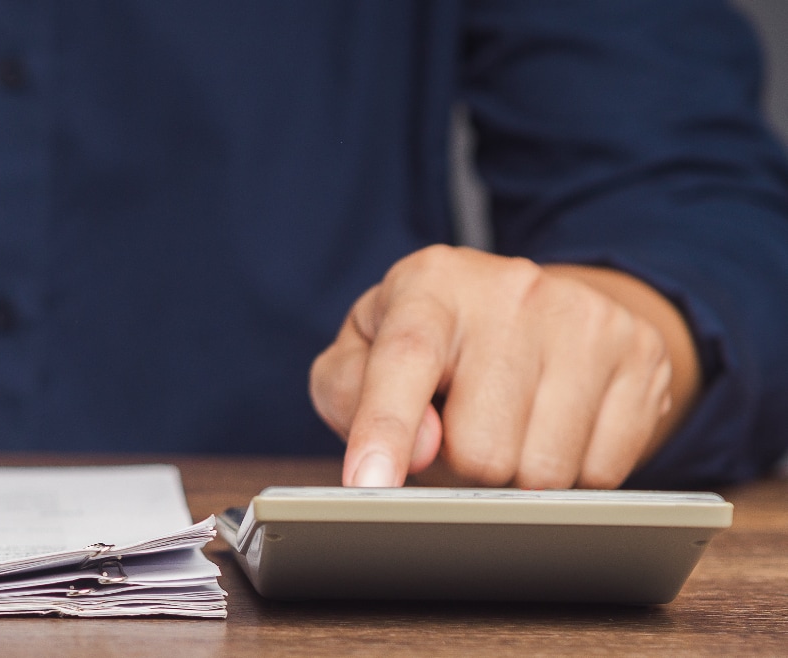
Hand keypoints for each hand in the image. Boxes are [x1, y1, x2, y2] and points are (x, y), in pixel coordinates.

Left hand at [309, 245, 698, 489]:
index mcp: (429, 282)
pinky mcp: (642, 355)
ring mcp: (587, 319)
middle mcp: (513, 289)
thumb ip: (352, 394)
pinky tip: (553, 428)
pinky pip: (602, 473)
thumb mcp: (361, 353)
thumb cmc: (428, 343)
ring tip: (504, 425)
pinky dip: (571, 473)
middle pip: (480, 451)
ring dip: (515, 476)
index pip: (405, 362)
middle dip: (460, 466)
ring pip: (543, 472)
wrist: (533, 307)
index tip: (368, 486)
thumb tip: (419, 447)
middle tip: (457, 427)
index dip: (384, 432)